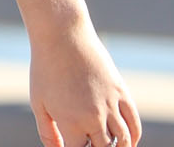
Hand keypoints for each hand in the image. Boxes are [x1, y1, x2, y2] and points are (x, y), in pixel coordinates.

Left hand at [30, 22, 140, 146]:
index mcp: (71, 123)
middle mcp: (94, 118)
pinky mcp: (122, 94)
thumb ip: (47, 132)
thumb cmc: (45, 70)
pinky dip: (134, 137)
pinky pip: (134, 124)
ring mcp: (111, 106)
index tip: (74, 146)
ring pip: (124, 141)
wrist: (63, 37)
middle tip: (91, 145)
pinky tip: (127, 142)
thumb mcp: (39, 102)